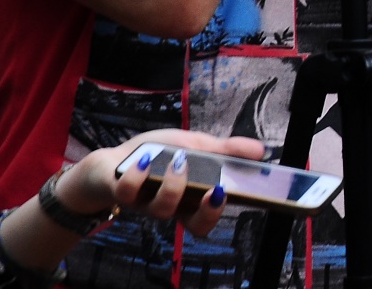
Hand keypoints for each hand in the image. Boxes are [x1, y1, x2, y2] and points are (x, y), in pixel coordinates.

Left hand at [68, 130, 267, 237]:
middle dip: (205, 212)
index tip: (224, 193)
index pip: (208, 218)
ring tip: (178, 160)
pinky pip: (128, 193)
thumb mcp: (195, 145)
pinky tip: (144, 160)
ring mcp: (144, 203)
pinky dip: (137, 176)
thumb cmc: (156, 156)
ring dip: (174, 185)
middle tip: (213, 191)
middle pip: (191, 225)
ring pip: (162, 210)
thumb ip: (225, 149)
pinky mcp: (120, 193)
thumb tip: (261, 150)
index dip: (217, 213)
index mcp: (189, 199)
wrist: (110, 161)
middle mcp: (169, 207)